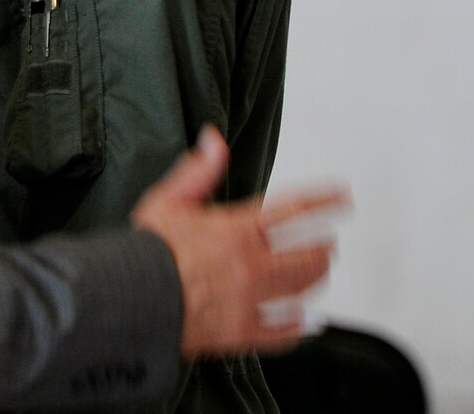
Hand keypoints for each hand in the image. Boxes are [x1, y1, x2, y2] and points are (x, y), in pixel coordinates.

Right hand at [130, 126, 347, 356]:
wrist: (132, 297)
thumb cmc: (148, 251)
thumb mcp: (168, 199)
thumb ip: (198, 170)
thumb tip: (214, 141)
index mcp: (237, 230)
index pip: (294, 209)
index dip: (323, 200)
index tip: (341, 196)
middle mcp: (252, 265)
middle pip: (308, 255)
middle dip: (324, 246)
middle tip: (329, 242)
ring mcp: (252, 300)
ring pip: (302, 290)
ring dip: (316, 278)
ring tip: (320, 272)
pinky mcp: (244, 331)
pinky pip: (283, 332)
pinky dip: (297, 325)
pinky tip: (301, 321)